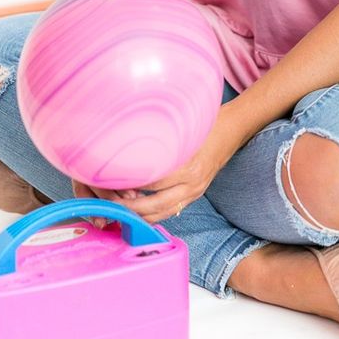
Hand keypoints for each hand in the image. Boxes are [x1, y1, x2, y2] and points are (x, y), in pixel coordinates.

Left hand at [71, 101, 245, 226]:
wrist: (232, 130)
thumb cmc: (205, 124)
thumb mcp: (183, 128)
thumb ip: (160, 141)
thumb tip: (128, 147)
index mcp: (188, 167)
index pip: (152, 184)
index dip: (129, 185)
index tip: (109, 182)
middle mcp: (192, 185)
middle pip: (154, 206)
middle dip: (128, 208)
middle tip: (107, 203)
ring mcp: (194, 192)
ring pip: (160, 214)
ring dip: (138, 215)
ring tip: (118, 209)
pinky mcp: (194, 195)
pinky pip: (169, 210)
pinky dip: (151, 213)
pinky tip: (136, 208)